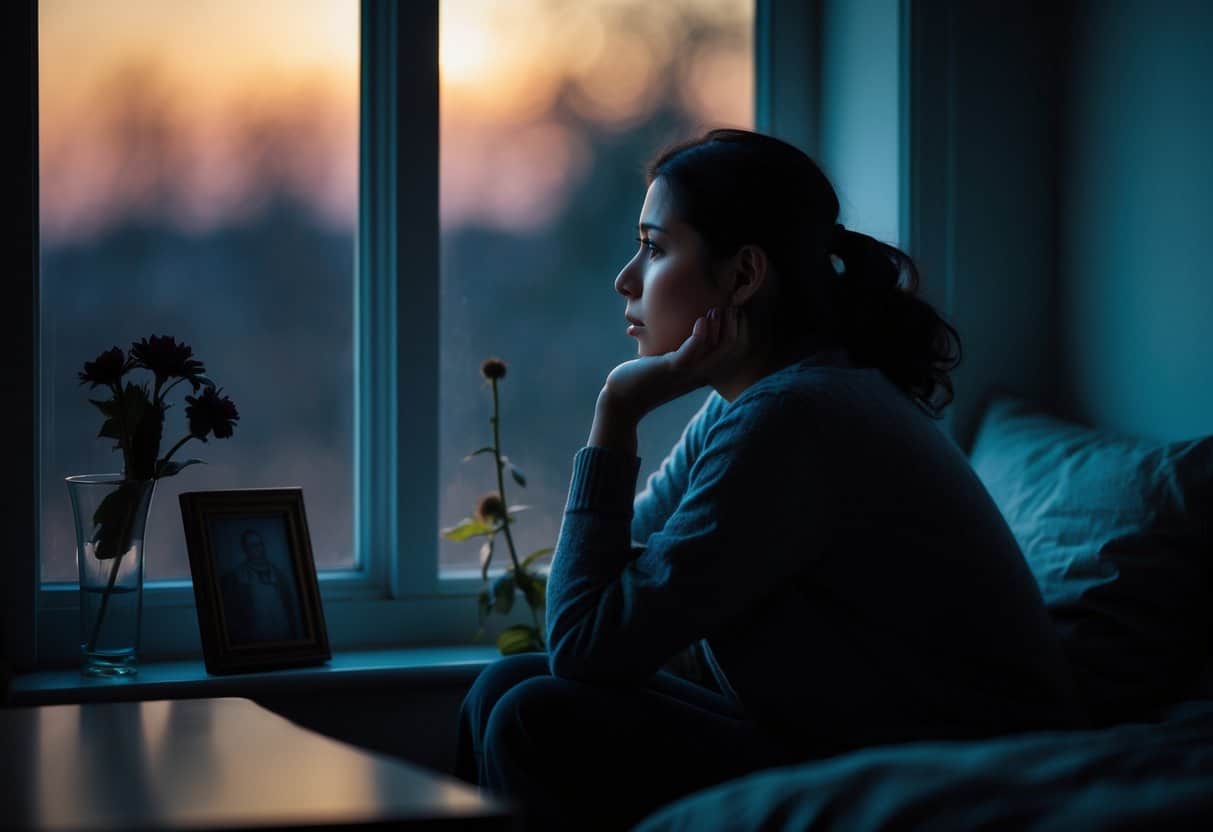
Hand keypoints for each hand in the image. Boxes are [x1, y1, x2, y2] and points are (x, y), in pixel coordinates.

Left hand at [600, 305, 747, 422]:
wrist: (622, 399)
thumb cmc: (644, 377)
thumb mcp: (669, 362)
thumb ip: (682, 348)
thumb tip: (687, 323)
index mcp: (703, 372)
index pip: (733, 351)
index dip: (740, 329)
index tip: (735, 309)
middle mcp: (700, 374)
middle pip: (730, 349)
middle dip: (735, 325)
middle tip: (730, 304)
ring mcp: (687, 373)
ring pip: (717, 349)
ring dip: (720, 326)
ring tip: (716, 308)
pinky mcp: (671, 369)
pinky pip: (693, 351)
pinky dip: (700, 335)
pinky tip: (700, 319)